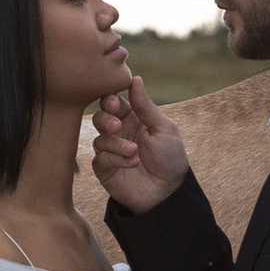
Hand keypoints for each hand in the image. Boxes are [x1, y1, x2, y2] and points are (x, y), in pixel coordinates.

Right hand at [89, 70, 190, 216]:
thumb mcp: (163, 128)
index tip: (113, 102)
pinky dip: (115, 159)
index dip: (109, 99)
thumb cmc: (170, 157)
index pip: (113, 101)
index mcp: (132, 118)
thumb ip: (146, 106)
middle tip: (118, 126)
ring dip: (115, 143)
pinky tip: (132, 163)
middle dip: (106, 119)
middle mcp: (119, 132)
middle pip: (99, 117)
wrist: (169, 191)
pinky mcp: (105, 169)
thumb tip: (135, 79)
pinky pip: (100, 158)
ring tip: (134, 152)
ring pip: (99, 138)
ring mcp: (110, 150)